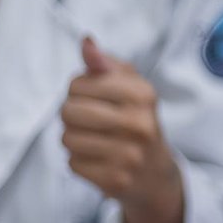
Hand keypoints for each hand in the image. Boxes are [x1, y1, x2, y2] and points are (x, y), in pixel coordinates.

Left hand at [61, 38, 180, 217]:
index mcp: (142, 94)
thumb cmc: (136, 121)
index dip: (78, 91)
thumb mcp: (130, 87)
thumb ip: (105, 64)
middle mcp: (139, 124)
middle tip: (92, 122)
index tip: (96, 100)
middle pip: (68, 111)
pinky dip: (79, 161)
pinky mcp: (115, 180)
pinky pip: (72, 163)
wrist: (155, 174)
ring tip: (95, 141)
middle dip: (72, 115)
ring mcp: (129, 155)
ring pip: (67, 138)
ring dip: (74, 139)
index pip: (78, 84)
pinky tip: (99, 160)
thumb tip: (86, 42)